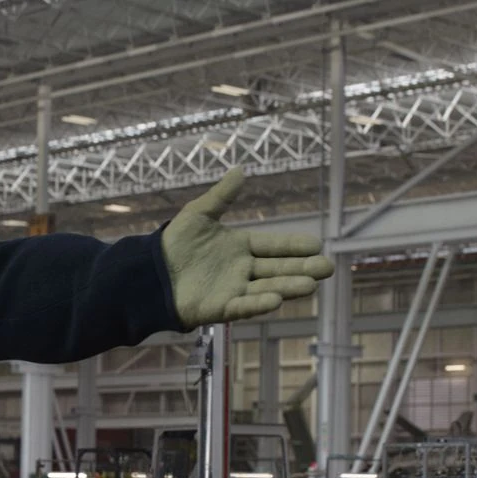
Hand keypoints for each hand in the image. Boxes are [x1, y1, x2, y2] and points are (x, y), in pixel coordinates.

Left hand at [160, 167, 334, 327]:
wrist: (148, 272)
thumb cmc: (173, 244)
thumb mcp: (198, 214)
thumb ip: (222, 196)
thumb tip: (241, 170)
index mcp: (240, 247)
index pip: (274, 246)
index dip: (294, 246)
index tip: (317, 245)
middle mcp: (242, 269)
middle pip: (278, 269)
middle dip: (303, 269)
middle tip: (327, 268)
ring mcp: (233, 289)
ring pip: (268, 287)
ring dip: (289, 286)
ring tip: (312, 284)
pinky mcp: (220, 308)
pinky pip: (242, 306)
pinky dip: (258, 303)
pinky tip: (276, 299)